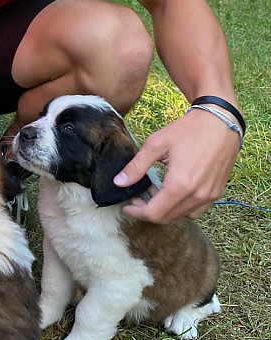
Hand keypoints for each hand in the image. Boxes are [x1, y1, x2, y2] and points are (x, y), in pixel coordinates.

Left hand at [115, 109, 240, 222]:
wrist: (221, 121)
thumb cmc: (188, 130)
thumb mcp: (156, 144)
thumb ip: (136, 166)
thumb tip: (118, 183)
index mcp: (180, 185)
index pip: (154, 213)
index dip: (137, 212)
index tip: (127, 205)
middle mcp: (197, 196)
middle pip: (167, 217)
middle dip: (149, 210)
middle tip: (139, 195)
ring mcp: (210, 196)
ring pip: (182, 215)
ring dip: (165, 208)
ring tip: (156, 189)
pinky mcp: (217, 192)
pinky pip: (196, 210)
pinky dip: (181, 206)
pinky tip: (173, 190)